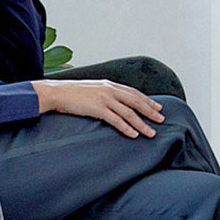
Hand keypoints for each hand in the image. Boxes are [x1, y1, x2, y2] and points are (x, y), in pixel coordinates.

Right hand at [33, 79, 165, 137]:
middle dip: (150, 111)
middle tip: (161, 120)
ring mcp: (105, 99)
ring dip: (142, 124)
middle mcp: (110, 90)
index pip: (134, 93)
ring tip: (151, 132)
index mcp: (110, 84)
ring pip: (129, 113)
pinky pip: (116, 120)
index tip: (158, 107)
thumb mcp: (93, 89)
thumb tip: (115, 102)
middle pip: (136, 102)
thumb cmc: (73, 93)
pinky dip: (126, 128)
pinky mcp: (98, 109)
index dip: (147, 100)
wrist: (58, 92)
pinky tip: (134, 134)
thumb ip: (105, 93)